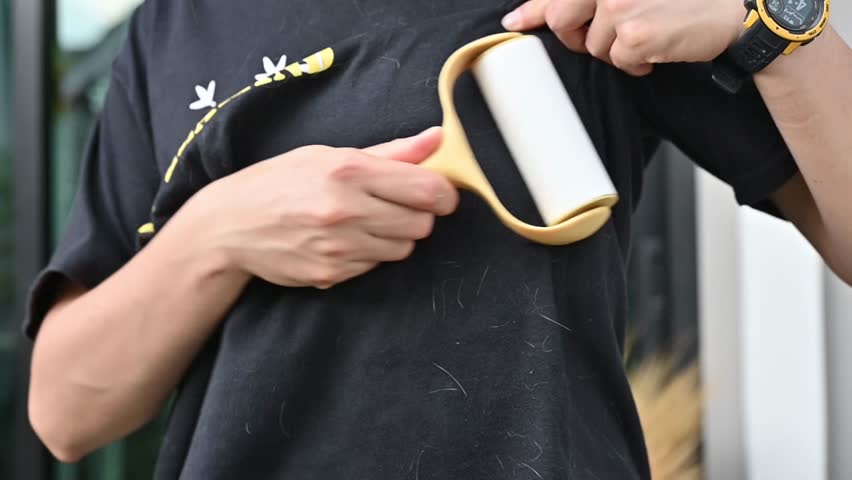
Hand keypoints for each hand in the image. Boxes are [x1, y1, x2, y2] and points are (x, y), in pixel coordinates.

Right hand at [189, 127, 457, 288]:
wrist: (229, 226)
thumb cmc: (280, 182)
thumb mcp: (328, 154)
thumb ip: (390, 152)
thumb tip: (439, 139)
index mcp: (348, 171)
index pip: (428, 189)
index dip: (444, 193)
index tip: (440, 193)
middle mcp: (345, 210)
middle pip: (422, 223)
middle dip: (418, 214)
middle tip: (394, 205)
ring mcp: (338, 247)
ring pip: (403, 248)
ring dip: (395, 236)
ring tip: (365, 222)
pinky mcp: (332, 274)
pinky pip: (376, 266)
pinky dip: (369, 254)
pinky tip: (344, 240)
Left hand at [502, 0, 745, 75]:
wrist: (735, 8)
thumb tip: (549, 11)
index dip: (532, 9)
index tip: (514, 21)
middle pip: (561, 21)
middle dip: (576, 36)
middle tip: (607, 36)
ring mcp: (620, 6)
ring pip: (592, 46)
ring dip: (615, 50)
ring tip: (647, 36)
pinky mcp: (634, 35)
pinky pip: (617, 62)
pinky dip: (635, 65)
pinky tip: (656, 51)